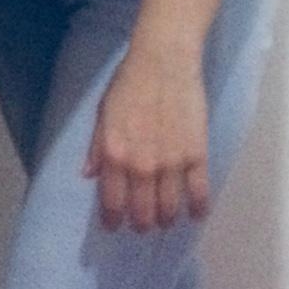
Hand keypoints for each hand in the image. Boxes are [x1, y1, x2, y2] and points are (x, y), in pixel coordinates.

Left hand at [84, 46, 210, 232]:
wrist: (163, 61)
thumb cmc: (128, 83)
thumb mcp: (103, 113)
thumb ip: (97, 147)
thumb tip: (90, 175)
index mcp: (114, 154)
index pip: (112, 201)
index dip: (113, 219)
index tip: (113, 226)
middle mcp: (141, 166)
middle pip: (143, 212)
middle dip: (141, 224)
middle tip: (142, 225)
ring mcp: (171, 163)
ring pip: (170, 209)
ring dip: (166, 219)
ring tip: (165, 220)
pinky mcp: (196, 156)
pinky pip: (199, 193)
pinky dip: (198, 209)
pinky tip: (195, 214)